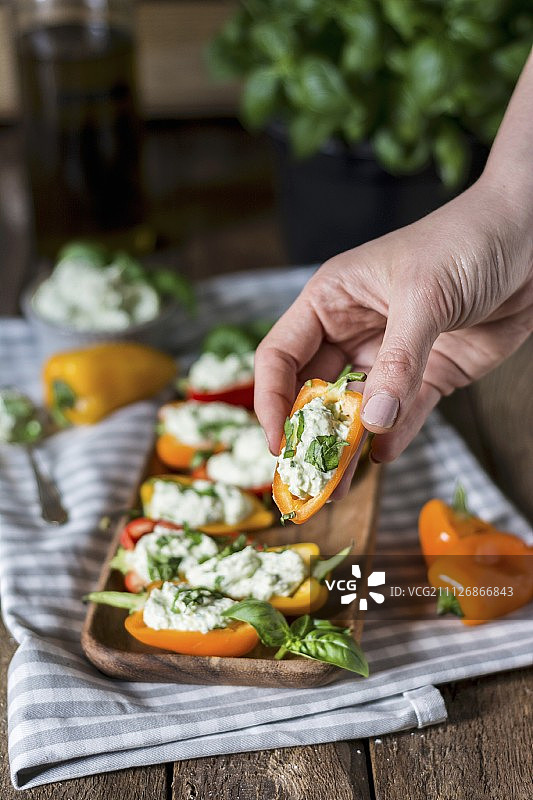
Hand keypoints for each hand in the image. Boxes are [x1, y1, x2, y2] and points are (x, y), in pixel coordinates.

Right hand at [254, 178, 532, 465]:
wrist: (531, 241)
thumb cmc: (465, 243)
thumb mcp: (424, 296)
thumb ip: (398, 362)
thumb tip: (372, 422)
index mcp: (331, 301)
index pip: (281, 356)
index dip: (272, 400)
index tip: (278, 442)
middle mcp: (352, 331)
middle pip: (314, 391)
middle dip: (309, 433)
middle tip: (306, 478)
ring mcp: (390, 357)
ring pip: (356, 411)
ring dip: (347, 446)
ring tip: (338, 487)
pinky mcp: (427, 376)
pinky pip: (403, 415)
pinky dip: (392, 438)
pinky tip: (383, 455)